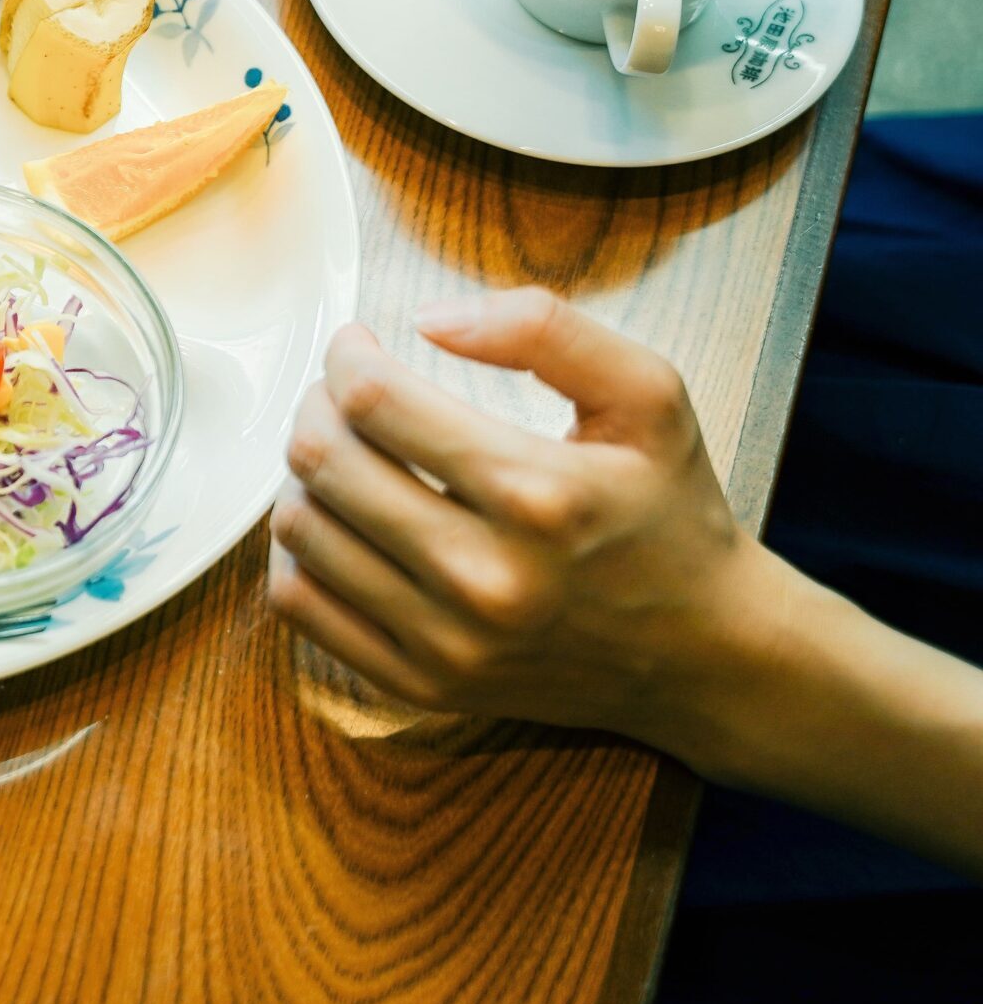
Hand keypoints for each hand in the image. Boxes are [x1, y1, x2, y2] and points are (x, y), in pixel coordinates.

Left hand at [265, 289, 788, 758]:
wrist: (707, 654)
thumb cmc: (670, 514)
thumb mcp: (647, 396)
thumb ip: (545, 331)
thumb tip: (429, 319)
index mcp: (535, 491)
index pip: (374, 400)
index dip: (346, 356)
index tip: (356, 345)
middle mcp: (483, 575)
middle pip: (323, 461)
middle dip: (315, 404)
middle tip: (339, 392)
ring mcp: (446, 641)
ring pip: (301, 531)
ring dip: (302, 476)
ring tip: (341, 452)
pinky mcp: (421, 684)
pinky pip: (302, 606)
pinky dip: (297, 553)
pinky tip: (338, 522)